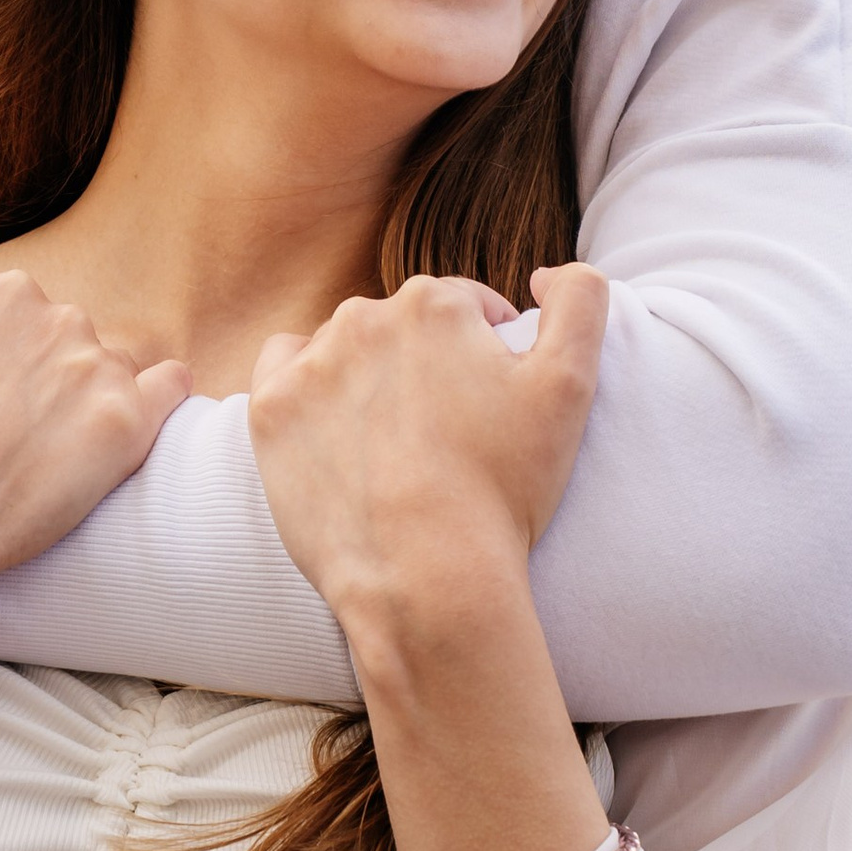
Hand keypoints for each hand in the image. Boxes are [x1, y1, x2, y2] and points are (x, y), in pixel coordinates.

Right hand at [0, 263, 190, 625]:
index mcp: (5, 294)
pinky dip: (162, 398)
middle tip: (9, 438)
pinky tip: (137, 421)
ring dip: (89, 403)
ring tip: (49, 457)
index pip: (25, 318)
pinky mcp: (125, 425)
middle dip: (47, 382)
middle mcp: (59, 320)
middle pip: (69, 344)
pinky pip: (169, 388)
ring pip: (111, 373)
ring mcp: (97, 371)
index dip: (4, 364)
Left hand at [248, 266, 607, 642]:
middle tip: (443, 434)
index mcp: (435, 303)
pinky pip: (283, 374)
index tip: (486, 407)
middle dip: (423, 367)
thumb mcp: (571, 386)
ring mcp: (311, 364)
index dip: (482, 356)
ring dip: (365, 379)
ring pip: (342, 350)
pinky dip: (306, 393)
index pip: (461, 309)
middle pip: (399, 329)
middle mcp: (365, 316)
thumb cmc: (504, 487)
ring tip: (391, 444)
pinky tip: (335, 431)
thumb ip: (580, 299)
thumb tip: (540, 272)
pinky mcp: (271, 410)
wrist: (428, 578)